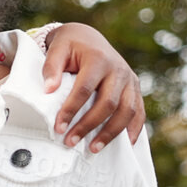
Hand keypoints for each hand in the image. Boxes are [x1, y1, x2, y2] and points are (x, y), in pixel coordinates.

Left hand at [40, 22, 146, 149]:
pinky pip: (139, 112)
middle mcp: (118, 69)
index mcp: (98, 59)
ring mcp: (130, 80)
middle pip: (108, 103)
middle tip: (70, 142)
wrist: (89, 38)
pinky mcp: (135, 89)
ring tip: (93, 149)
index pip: (84, 89)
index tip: (59, 127)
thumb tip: (48, 90)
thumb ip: (51, 67)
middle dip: (89, 125)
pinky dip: (134, 129)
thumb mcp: (58, 48)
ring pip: (127, 110)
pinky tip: (125, 145)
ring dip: (111, 133)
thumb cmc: (71, 46)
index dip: (71, 110)